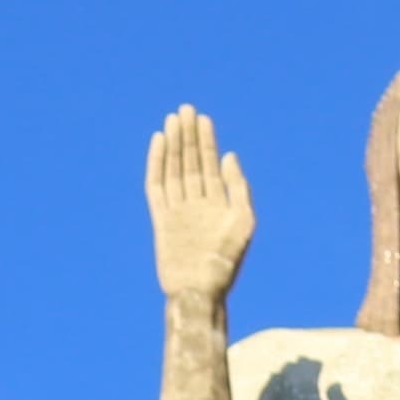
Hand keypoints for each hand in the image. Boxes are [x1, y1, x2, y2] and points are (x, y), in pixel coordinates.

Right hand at [148, 106, 255, 311]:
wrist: (201, 291)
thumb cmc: (226, 262)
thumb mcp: (243, 221)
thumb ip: (238, 188)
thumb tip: (230, 155)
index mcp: (217, 205)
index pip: (210, 165)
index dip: (207, 141)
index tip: (203, 118)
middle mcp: (196, 204)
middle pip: (190, 162)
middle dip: (188, 136)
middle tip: (186, 109)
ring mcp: (177, 210)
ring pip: (174, 169)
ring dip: (173, 144)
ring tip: (173, 119)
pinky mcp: (161, 218)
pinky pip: (156, 185)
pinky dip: (156, 163)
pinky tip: (159, 142)